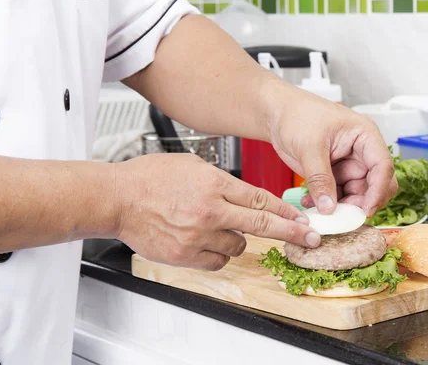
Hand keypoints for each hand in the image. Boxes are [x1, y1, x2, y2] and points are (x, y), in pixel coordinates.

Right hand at [113, 153, 319, 270]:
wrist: (117, 199)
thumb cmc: (151, 178)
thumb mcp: (193, 166)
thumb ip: (222, 181)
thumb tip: (245, 196)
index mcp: (213, 184)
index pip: (261, 200)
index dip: (286, 211)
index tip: (302, 218)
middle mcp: (210, 210)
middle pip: (261, 225)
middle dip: (291, 232)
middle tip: (310, 238)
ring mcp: (197, 235)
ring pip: (238, 246)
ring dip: (238, 239)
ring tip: (218, 227)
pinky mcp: (185, 255)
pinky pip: (217, 261)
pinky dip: (218, 253)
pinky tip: (206, 241)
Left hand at [266, 83, 397, 216]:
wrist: (276, 114)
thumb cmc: (297, 115)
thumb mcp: (309, 147)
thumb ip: (320, 178)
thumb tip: (329, 207)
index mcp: (365, 136)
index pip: (382, 167)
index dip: (378, 191)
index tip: (366, 210)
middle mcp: (361, 152)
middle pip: (374, 186)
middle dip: (359, 203)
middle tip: (340, 216)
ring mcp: (348, 165)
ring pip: (355, 195)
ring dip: (340, 207)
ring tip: (316, 208)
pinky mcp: (334, 175)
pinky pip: (337, 197)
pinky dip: (326, 204)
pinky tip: (308, 203)